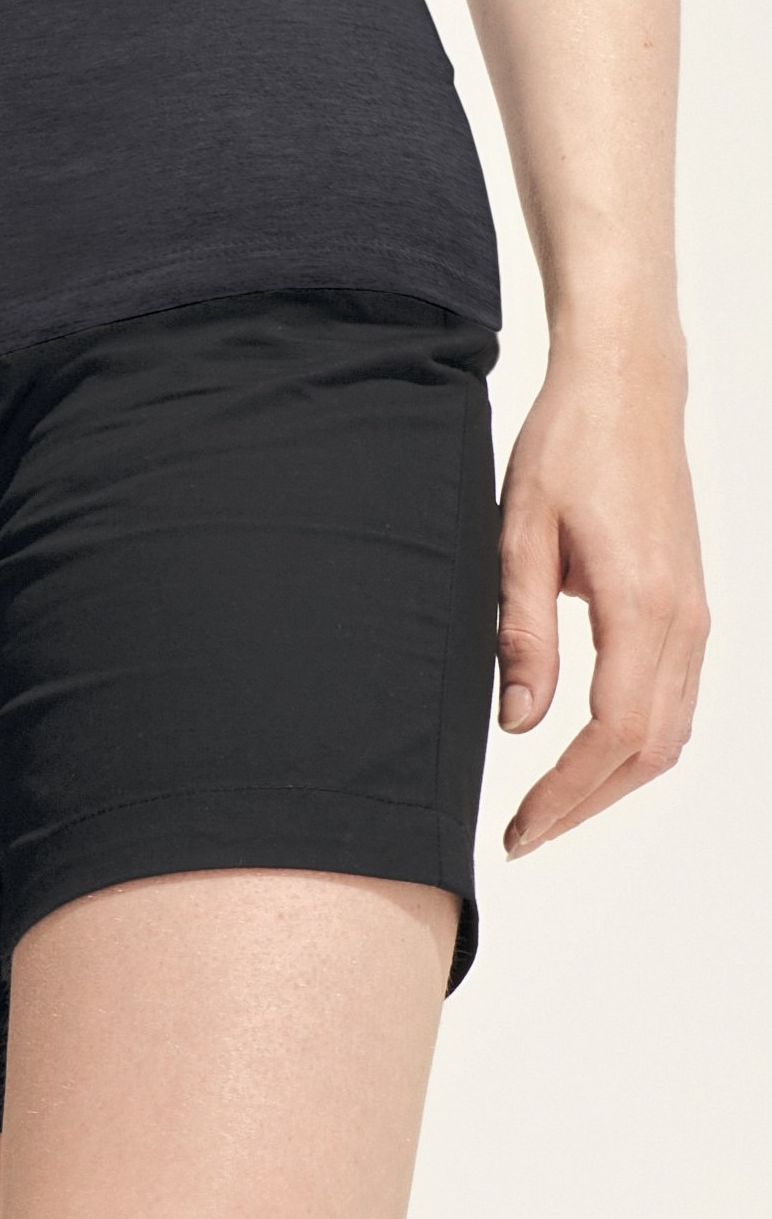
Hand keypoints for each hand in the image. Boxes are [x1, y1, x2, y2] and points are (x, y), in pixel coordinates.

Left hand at [497, 335, 709, 857]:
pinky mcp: (692, 604)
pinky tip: (591, 751)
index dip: (567, 793)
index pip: (612, 733)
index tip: (521, 828)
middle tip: (525, 833)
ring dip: (614, 780)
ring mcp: (696, 613)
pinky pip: (677, 698)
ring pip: (671, 732)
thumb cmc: (569, 442)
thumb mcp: (521, 532)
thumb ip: (523, 632)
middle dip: (587, 803)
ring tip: (551, 805)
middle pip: (649, 750)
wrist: (627, 385)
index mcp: (641, 603)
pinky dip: (639, 741)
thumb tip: (521, 725)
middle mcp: (683, 620)